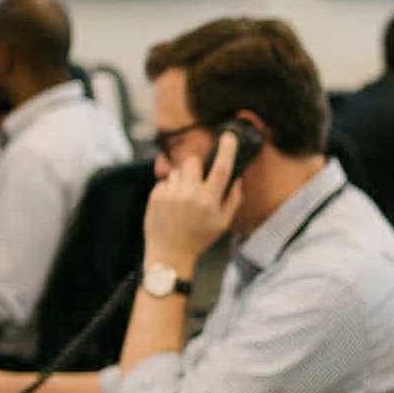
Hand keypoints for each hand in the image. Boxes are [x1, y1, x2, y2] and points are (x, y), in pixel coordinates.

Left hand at [143, 132, 241, 273]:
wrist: (169, 255)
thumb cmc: (199, 239)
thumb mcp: (223, 224)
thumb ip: (233, 199)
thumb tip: (238, 178)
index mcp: (209, 201)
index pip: (221, 169)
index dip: (227, 150)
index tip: (229, 136)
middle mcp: (189, 195)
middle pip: (192, 162)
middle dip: (196, 168)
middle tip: (196, 182)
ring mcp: (170, 194)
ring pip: (177, 172)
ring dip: (181, 181)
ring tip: (181, 201)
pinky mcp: (155, 196)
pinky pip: (164, 182)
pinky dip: (168, 190)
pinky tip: (170, 207)